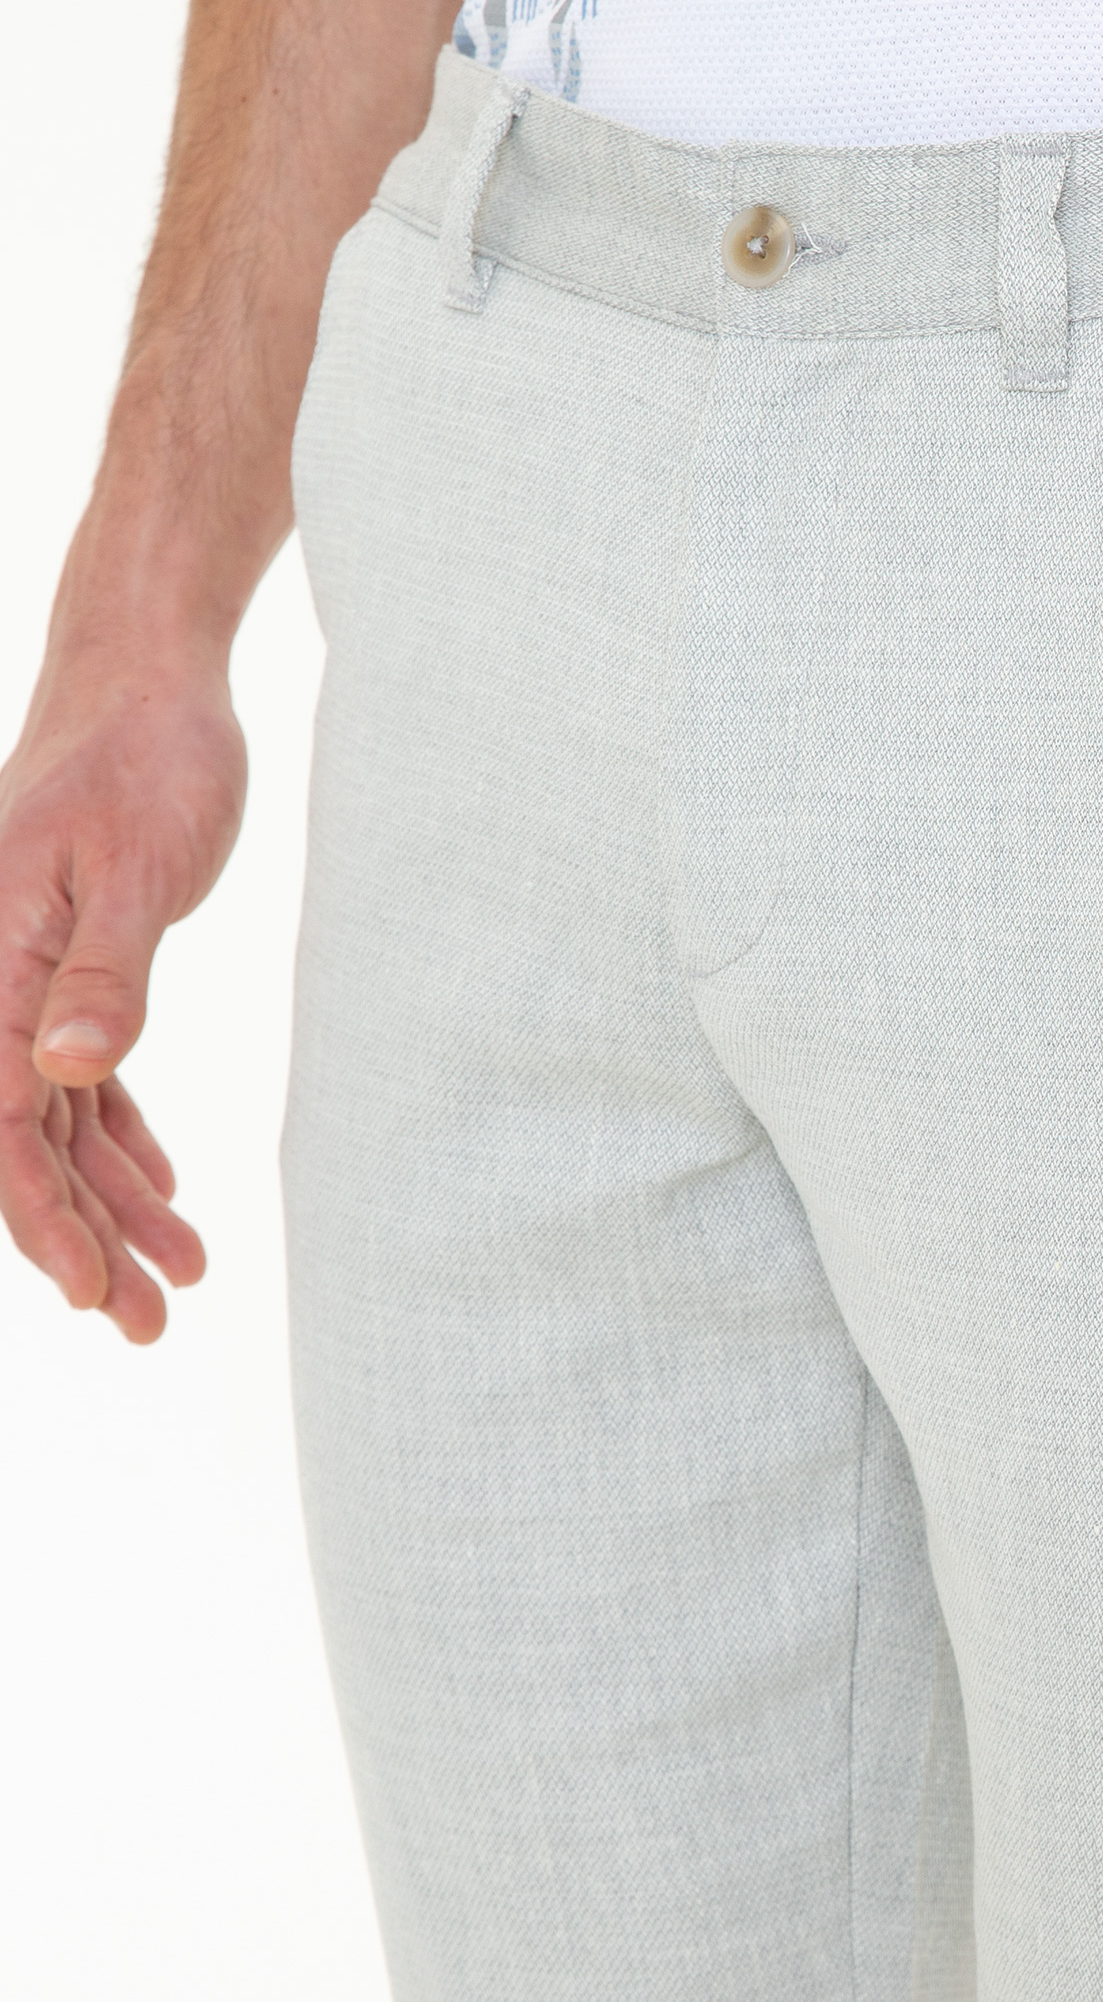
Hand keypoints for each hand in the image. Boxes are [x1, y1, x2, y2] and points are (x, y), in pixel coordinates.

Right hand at [0, 647, 244, 1339]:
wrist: (146, 676)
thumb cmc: (144, 756)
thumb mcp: (136, 864)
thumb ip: (105, 971)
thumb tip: (63, 1072)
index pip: (1, 1121)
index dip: (43, 1217)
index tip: (98, 1291)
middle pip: (23, 1141)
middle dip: (85, 1239)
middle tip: (156, 1325)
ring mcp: (26, 975)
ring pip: (57, 1119)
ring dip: (114, 1199)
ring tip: (186, 1275)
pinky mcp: (69, 963)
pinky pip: (79, 1076)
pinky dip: (118, 1136)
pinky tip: (163, 1187)